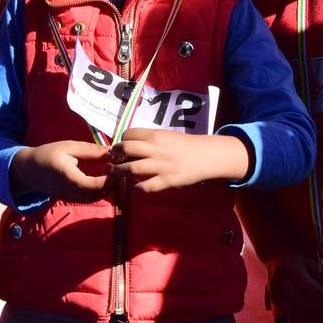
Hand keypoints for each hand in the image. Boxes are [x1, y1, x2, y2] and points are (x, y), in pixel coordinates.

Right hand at [10, 140, 111, 201]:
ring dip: (105, 190)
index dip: (105, 180)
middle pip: (93, 195)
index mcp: (66, 175)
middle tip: (116, 170)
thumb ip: (90, 151)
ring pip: (92, 199)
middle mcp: (67, 190)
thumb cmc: (49, 154)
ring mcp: (68, 197)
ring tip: (110, 174)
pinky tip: (102, 180)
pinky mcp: (69, 199)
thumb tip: (112, 151)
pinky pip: (87, 199)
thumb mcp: (69, 147)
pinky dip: (98, 192)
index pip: (89, 184)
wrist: (29, 170)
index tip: (113, 168)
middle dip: (109, 185)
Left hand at [109, 128, 250, 193]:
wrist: (208, 156)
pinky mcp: (167, 180)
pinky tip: (136, 188)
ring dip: (120, 172)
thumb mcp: (167, 136)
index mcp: (155, 135)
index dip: (121, 141)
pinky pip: (146, 187)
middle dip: (115, 155)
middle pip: (125, 148)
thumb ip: (150, 140)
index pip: (128, 134)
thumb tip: (131, 145)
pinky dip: (137, 188)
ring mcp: (160, 165)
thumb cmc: (187, 145)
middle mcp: (155, 148)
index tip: (121, 148)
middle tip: (114, 160)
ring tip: (118, 174)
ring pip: (131, 168)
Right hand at [264, 250, 322, 318]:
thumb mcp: (307, 261)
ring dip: (312, 312)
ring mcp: (275, 293)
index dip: (322, 294)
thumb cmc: (294, 258)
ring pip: (297, 310)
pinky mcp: (275, 301)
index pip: (308, 286)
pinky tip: (313, 310)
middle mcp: (280, 282)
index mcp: (289, 269)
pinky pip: (291, 312)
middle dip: (319, 305)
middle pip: (302, 301)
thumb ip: (317, 275)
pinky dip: (303, 314)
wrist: (273, 257)